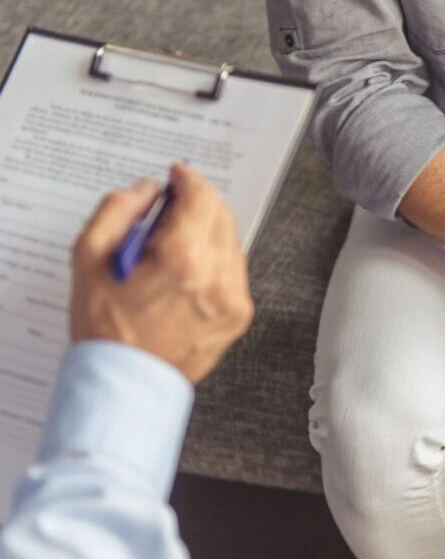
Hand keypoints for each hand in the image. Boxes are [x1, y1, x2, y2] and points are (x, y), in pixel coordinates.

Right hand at [70, 164, 253, 383]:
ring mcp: (234, 298)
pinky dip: (215, 262)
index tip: (177, 175)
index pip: (202, 196)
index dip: (189, 179)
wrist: (125, 384)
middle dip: (198, 204)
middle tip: (170, 211)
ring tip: (172, 248)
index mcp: (183, 258)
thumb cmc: (104, 327)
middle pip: (221, 215)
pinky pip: (234, 272)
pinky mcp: (239, 316)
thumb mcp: (90, 258)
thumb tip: (148, 189)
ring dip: (207, 233)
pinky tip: (187, 274)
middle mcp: (217, 276)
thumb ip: (119, 210)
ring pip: (231, 242)